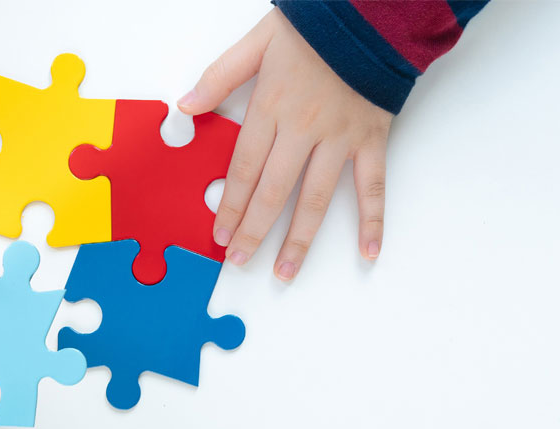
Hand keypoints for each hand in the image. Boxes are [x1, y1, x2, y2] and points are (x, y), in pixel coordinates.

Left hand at [179, 9, 392, 280]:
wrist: (371, 13)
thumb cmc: (314, 26)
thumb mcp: (257, 42)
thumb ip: (220, 76)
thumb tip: (186, 106)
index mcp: (272, 106)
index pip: (245, 168)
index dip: (231, 204)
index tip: (219, 233)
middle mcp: (304, 129)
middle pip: (274, 191)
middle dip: (254, 230)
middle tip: (239, 260)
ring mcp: (340, 138)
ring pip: (317, 198)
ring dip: (300, 240)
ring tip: (285, 272)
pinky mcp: (371, 139)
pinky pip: (373, 186)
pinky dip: (373, 221)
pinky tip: (368, 252)